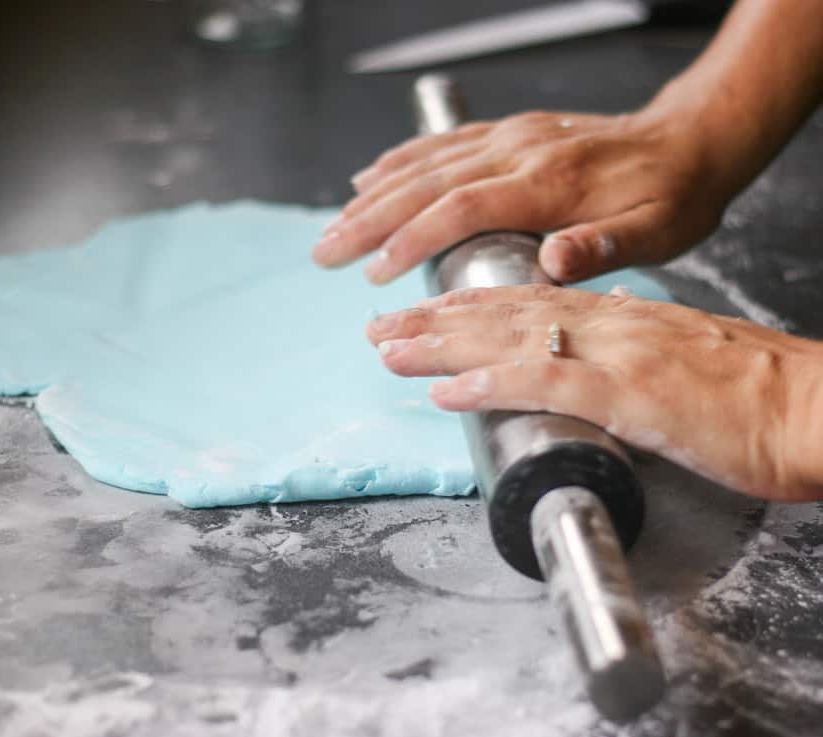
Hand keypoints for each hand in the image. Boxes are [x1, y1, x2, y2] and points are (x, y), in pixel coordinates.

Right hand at [312, 109, 731, 284]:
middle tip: (325, 252)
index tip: (374, 270)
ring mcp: (511, 138)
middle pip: (427, 184)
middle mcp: (520, 152)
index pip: (462, 208)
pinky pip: (443, 143)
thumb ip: (603, 246)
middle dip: (370, 220)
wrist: (689, 139)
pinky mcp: (510, 133)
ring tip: (333, 225)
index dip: (412, 238)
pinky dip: (400, 160)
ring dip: (373, 194)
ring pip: (426, 164)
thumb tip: (554, 261)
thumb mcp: (658, 231)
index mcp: (549, 184)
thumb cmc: (673, 194)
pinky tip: (370, 177)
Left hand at [366, 286, 822, 501]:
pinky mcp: (630, 393)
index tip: (423, 313)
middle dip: (434, 322)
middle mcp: (608, 323)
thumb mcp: (675, 359)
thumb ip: (624, 354)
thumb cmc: (754, 391)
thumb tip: (582, 362)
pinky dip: (489, 384)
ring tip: (389, 350)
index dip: (466, 308)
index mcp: (619, 316)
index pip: (525, 302)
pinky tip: (447, 392)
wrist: (814, 404)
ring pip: (509, 340)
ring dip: (441, 346)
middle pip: (502, 315)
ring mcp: (616, 354)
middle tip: (380, 327)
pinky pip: (545, 383)